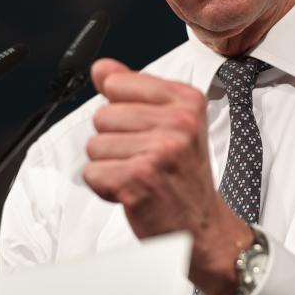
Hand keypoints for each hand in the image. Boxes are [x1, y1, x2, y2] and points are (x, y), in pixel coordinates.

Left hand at [82, 58, 252, 294]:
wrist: (202, 227)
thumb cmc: (182, 176)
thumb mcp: (168, 123)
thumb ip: (132, 91)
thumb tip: (101, 68)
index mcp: (186, 100)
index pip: (116, 83)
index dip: (120, 111)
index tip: (144, 130)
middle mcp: (178, 122)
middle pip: (101, 115)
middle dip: (113, 142)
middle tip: (144, 160)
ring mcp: (160, 150)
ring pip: (94, 145)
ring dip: (109, 166)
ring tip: (139, 175)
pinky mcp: (140, 178)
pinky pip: (92, 173)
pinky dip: (104, 188)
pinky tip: (131, 191)